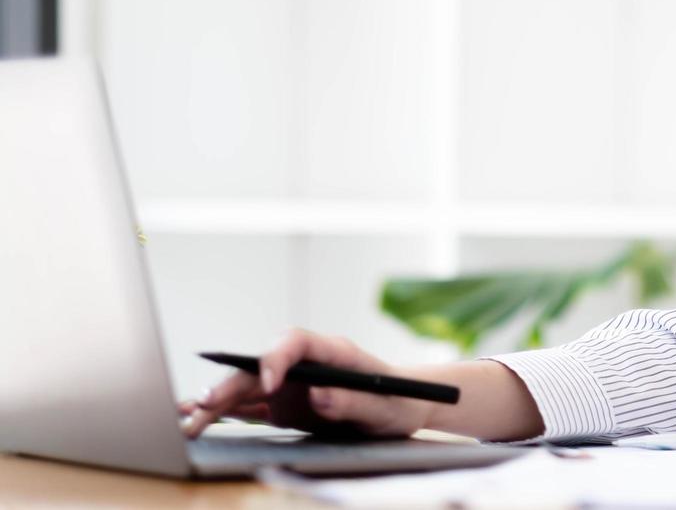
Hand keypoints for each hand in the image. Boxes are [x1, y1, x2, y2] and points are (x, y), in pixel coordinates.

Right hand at [179, 328, 434, 439]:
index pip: (297, 342)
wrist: (401, 410)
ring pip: (246, 387)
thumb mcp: (385, 407)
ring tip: (187, 421)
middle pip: (261, 365)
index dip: (277, 357)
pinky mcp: (282, 405)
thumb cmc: (398, 402)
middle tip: (206, 406)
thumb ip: (354, 402)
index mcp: (333, 352)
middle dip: (231, 384)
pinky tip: (193, 417)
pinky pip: (247, 406)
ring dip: (215, 402)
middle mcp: (304, 364)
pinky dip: (221, 412)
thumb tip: (320, 396)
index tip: (268, 383)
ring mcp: (290, 384)